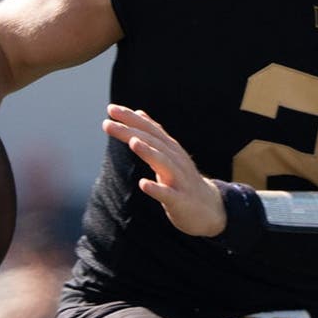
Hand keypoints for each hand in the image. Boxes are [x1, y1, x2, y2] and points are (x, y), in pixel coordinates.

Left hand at [102, 104, 226, 236]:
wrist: (210, 208)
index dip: (131, 118)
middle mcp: (176, 160)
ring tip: (133, 142)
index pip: (150, 129)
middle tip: (108, 123)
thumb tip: (139, 113)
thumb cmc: (183, 181)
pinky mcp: (181, 200)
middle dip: (131, 132)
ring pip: (164, 163)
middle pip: (153, 142)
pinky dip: (157, 189)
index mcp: (171, 149)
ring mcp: (180, 180)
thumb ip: (155, 135)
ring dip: (148, 152)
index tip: (111, 109)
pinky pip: (168, 194)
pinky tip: (144, 185)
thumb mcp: (169, 154)